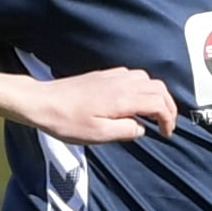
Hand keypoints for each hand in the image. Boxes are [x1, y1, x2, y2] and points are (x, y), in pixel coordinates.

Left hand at [26, 68, 178, 143]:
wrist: (42, 102)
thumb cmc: (67, 121)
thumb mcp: (98, 135)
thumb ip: (126, 131)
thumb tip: (142, 128)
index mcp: (123, 98)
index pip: (159, 103)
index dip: (168, 119)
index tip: (165, 134)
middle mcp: (121, 83)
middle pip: (158, 87)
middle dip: (168, 106)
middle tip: (165, 124)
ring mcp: (112, 76)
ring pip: (147, 78)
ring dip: (156, 94)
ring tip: (152, 113)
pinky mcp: (103, 75)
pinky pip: (132, 75)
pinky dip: (142, 86)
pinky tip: (133, 100)